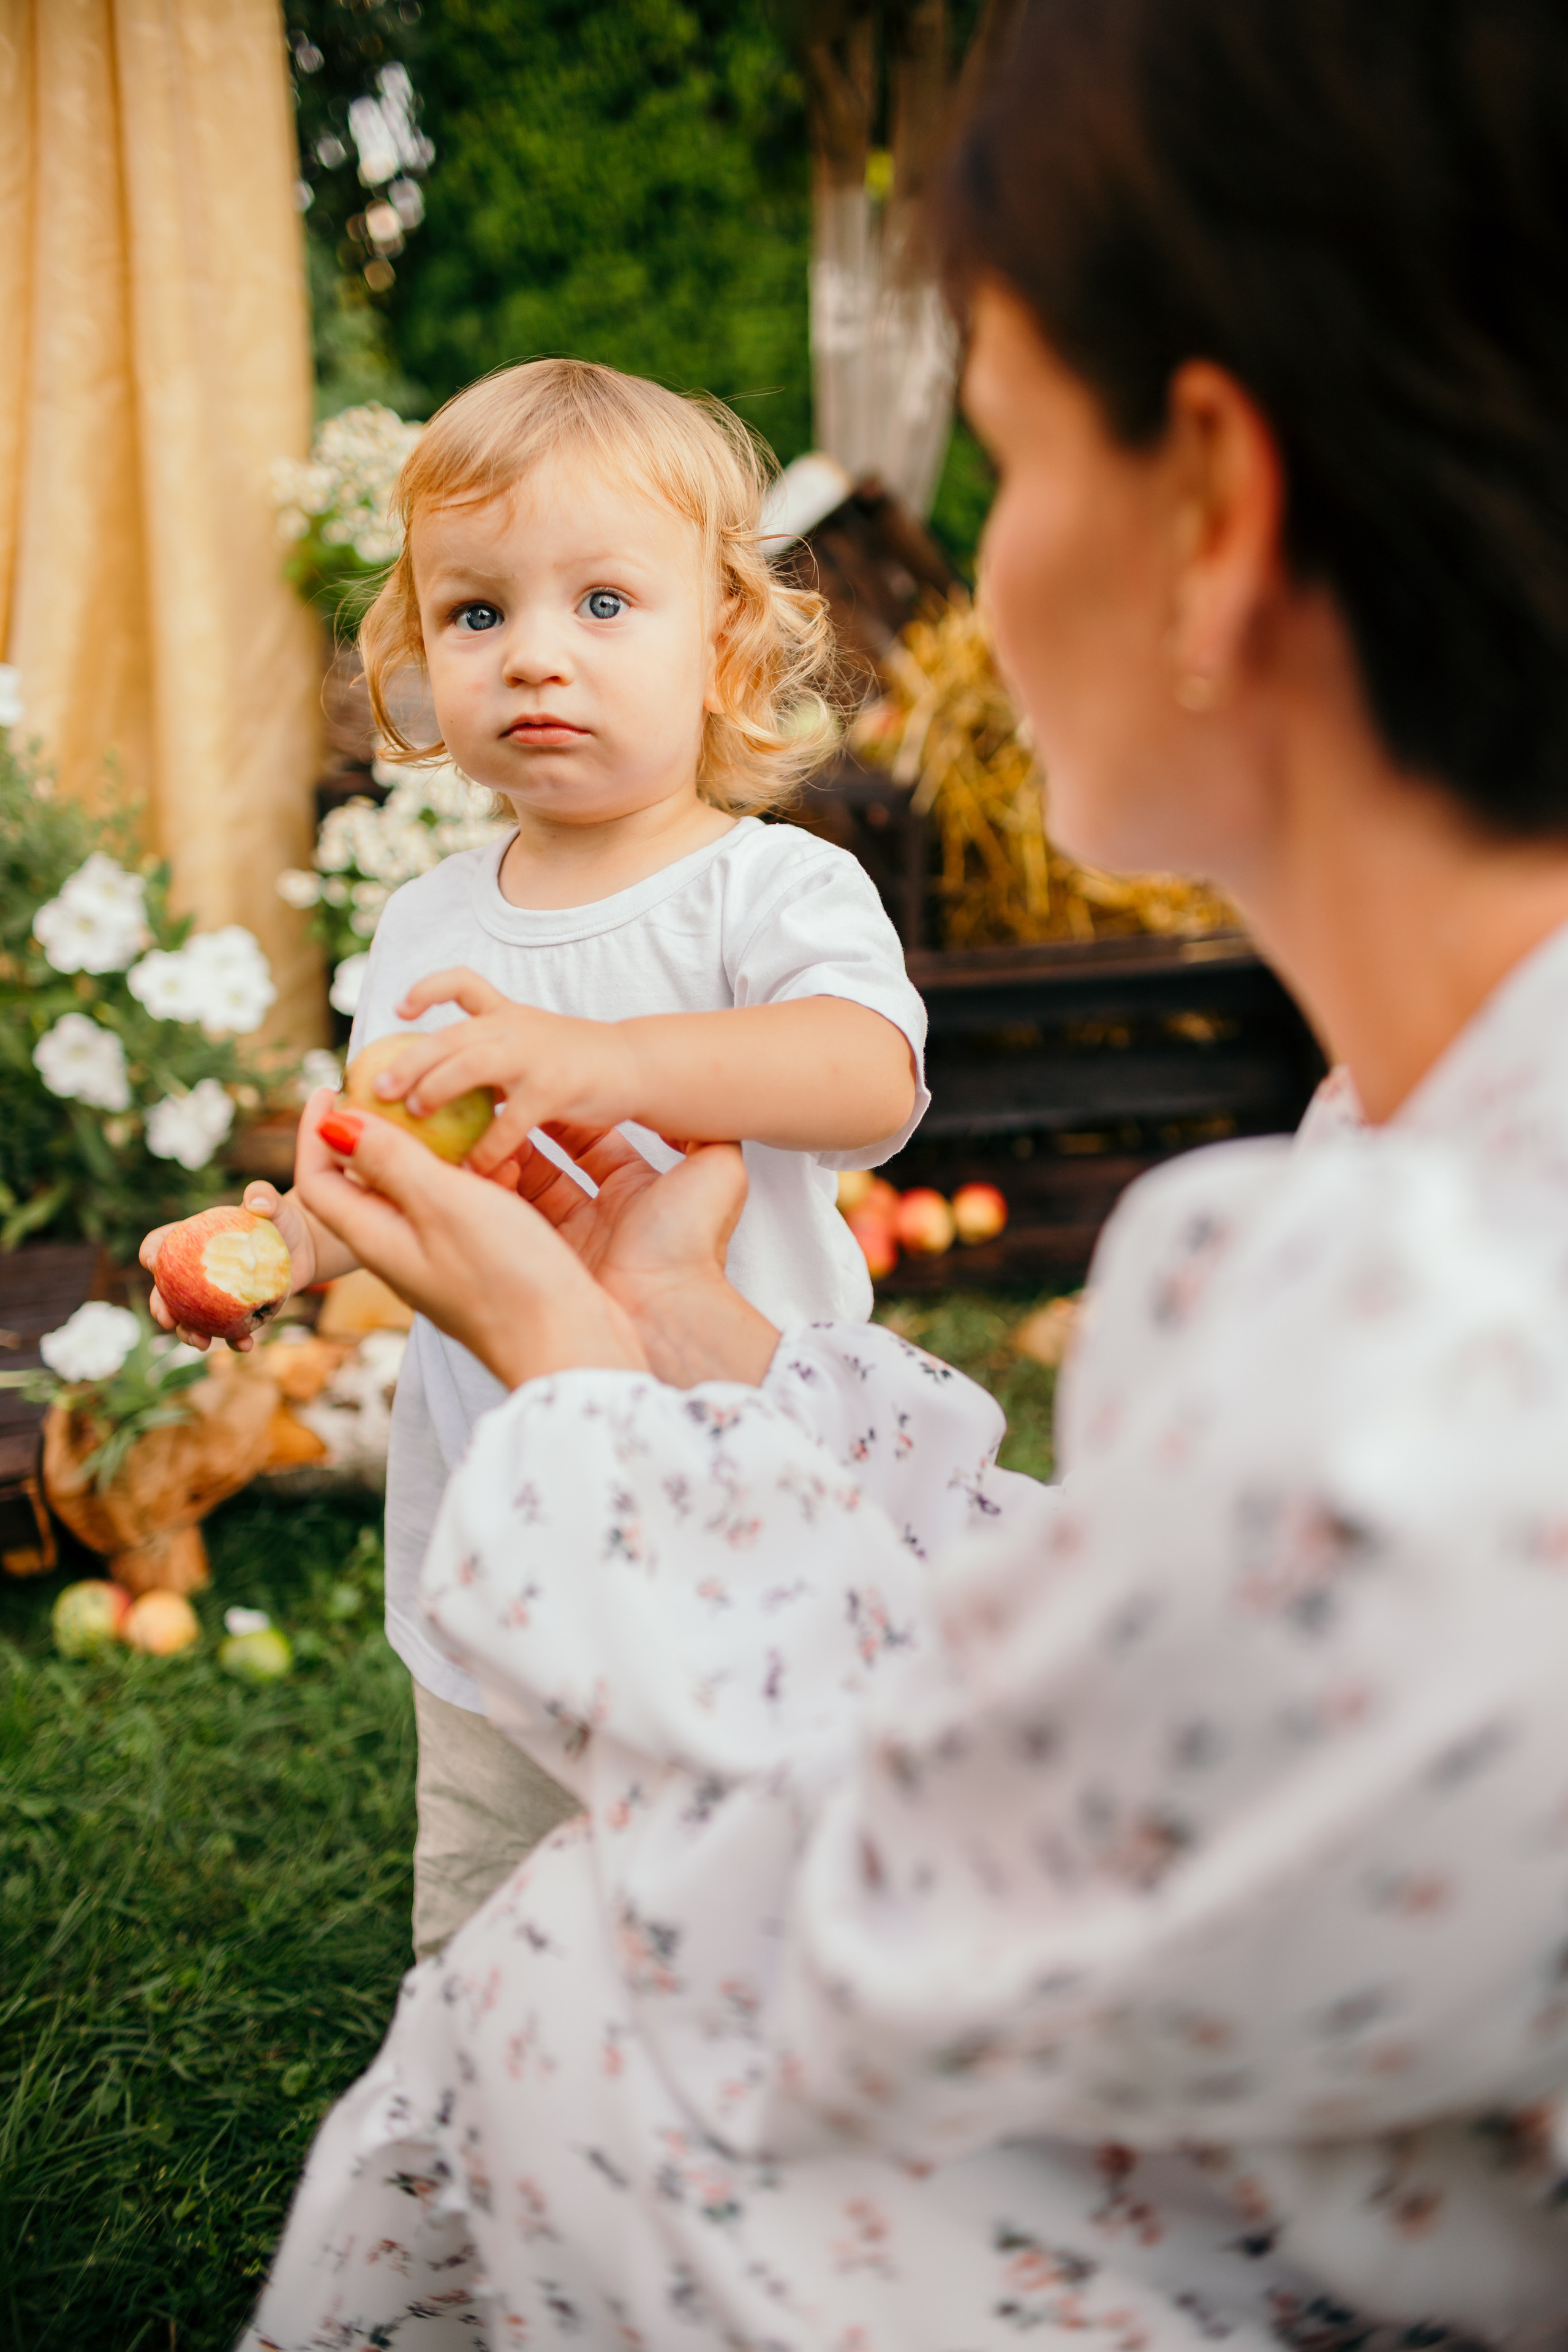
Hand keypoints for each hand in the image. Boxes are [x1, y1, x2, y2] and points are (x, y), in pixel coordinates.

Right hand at [139, 1090, 340, 1351]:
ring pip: (192, 1318)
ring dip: (189, 1333)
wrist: (304, 1247)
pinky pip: (231, 1330)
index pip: (162, 1244)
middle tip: (167, 1318)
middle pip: (166, 1291)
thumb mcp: (273, 1204)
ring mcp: (214, 1296)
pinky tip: (245, 1345)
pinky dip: (235, 1340)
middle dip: (160, 1307)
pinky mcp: (238, 1312)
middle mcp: (197, 1272)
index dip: (152, 1252)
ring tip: (200, 1343)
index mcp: (193, 1241)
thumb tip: (256, 1202)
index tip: (152, 1262)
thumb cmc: (281, 1219)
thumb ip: (263, 1196)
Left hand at [298, 1100, 647, 1388]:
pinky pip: (458, 1211)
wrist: (567, 1347)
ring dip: (429, 1153)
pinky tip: (508, 1165)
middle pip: (362, 1187)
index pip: (319, 1182)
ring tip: (461, 1120)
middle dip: (368, 1135)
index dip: (316, 1130)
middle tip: (390, 1092)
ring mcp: (441, 1263)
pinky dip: (471, 1178)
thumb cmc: (505, 1276)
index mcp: (377, 1239)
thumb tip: (335, 1124)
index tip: (331, 1084)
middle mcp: (400, 1252)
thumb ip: (390, 1161)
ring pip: (415, 1196)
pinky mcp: (479, 1267)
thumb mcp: (443, 1204)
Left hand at [374, 969, 641, 1176]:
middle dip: (409, 1060)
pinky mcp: (555, 1088)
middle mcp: (514, 1028)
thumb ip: (486, 1058)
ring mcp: (534, 1055)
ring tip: (413, 1113)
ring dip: (435, 1088)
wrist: (641, 1067)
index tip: (400, 1011)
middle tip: (379, 1088)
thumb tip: (433, 1084)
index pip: (462, 984)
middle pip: (449, 1035)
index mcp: (506, 1015)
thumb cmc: (579, 1066)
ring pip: (469, 1064)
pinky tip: (473, 1167)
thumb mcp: (529, 1047)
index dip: (426, 991)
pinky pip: (510, 1121)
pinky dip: (487, 1147)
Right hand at [501, 1124, 779, 1388]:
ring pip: (527, 1188)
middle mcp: (601, 1212)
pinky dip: (496, 1191)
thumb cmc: (690, 1238)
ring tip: (489, 1132)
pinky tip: (485, 1164)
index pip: (592, 1139)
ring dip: (506, 1159)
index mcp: (636, 1187)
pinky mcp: (548, 1258)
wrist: (666, 1306)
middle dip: (526, 1134)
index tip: (547, 1087)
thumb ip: (705, 1129)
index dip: (567, 1114)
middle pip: (552, 1162)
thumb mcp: (718, 1169)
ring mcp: (572, 1237)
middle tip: (505, 1105)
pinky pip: (513, 1218)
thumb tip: (699, 1098)